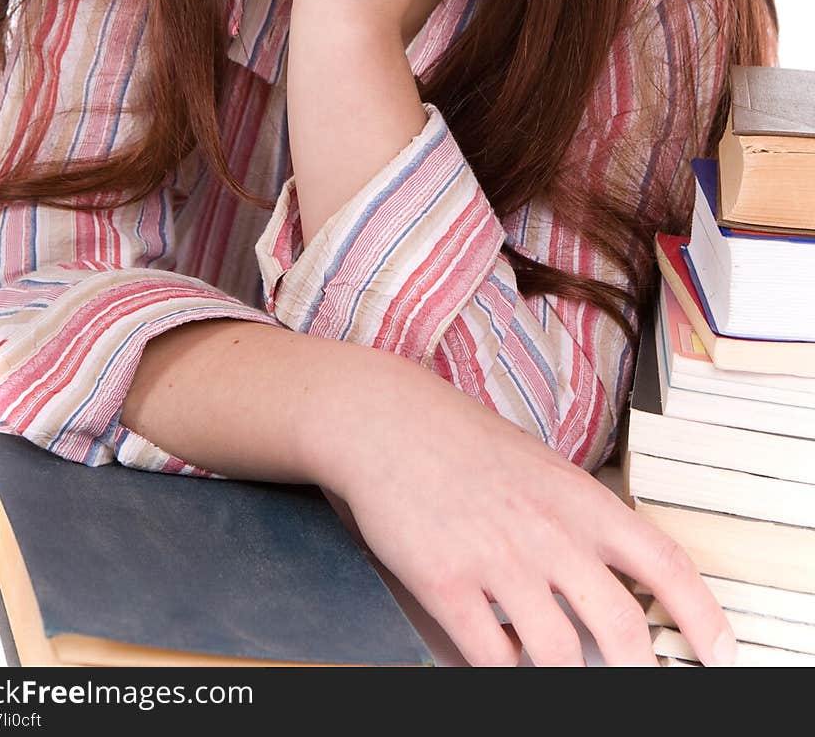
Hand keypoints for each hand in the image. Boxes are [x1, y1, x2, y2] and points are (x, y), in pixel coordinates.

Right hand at [314, 351, 736, 667]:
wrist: (387, 419)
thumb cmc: (464, 442)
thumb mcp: (542, 467)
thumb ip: (579, 520)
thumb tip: (613, 579)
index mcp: (580, 499)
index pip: (664, 562)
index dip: (701, 616)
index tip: (721, 654)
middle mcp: (549, 532)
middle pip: (620, 628)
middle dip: (639, 674)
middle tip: (640, 688)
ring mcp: (497, 558)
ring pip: (559, 655)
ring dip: (566, 679)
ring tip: (559, 676)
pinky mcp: (445, 581)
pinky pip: (489, 656)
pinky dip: (502, 673)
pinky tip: (500, 662)